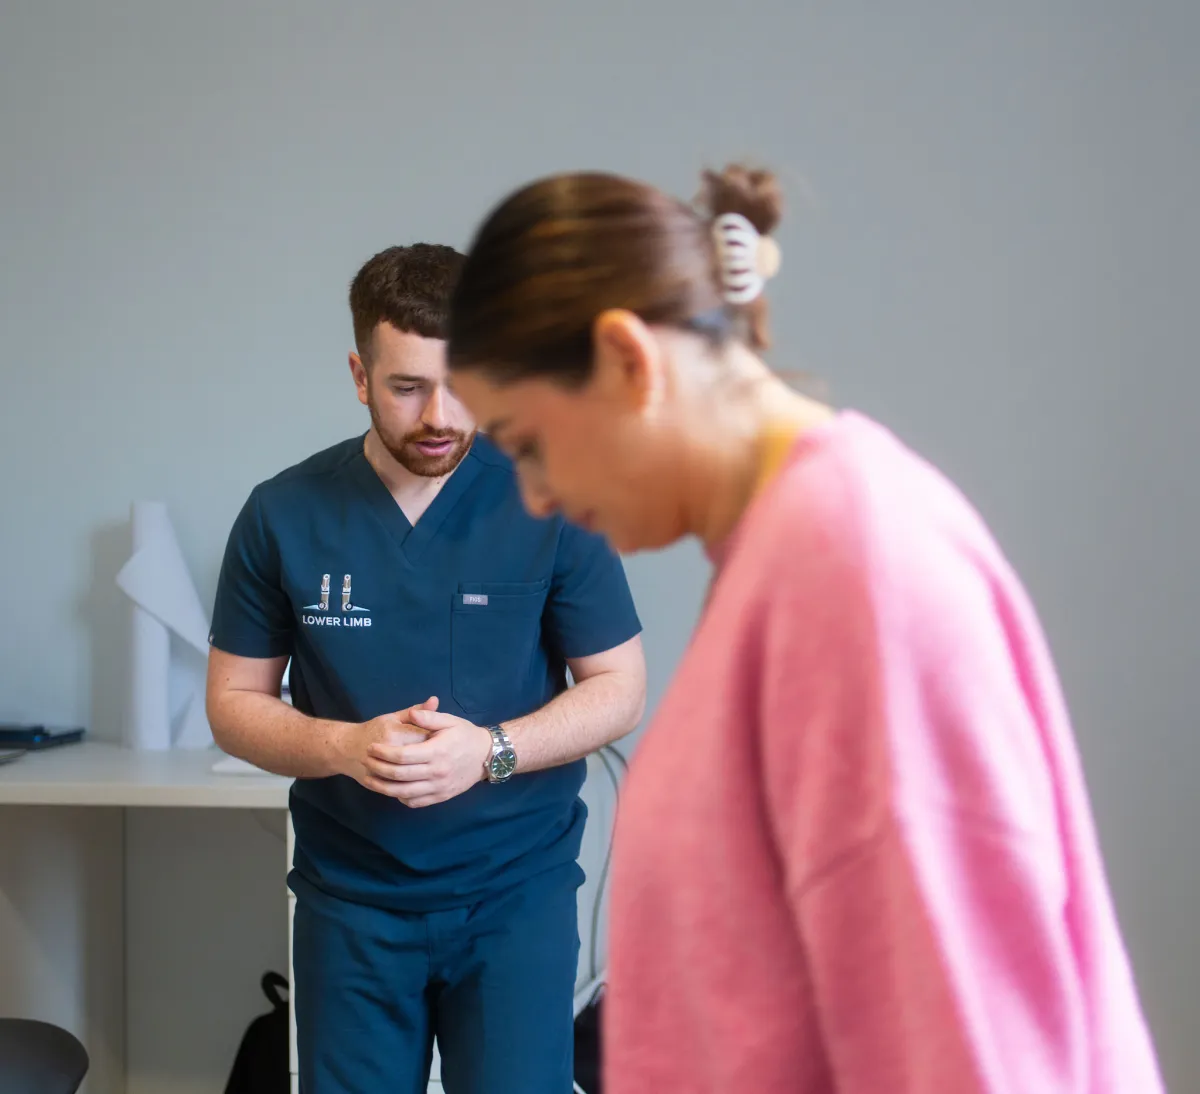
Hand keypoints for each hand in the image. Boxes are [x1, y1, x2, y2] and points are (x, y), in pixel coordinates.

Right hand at [337, 697, 436, 787]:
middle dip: (431, 758)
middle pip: (421, 758)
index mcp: (396, 734)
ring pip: (412, 776)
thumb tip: (435, 700)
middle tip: (435, 755)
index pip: (425, 738)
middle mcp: (390, 753)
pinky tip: (419, 780)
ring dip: (423, 773)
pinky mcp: (381, 784)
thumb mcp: (394, 717)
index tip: (441, 739)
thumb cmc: (374, 730)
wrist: (347, 750)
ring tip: (427, 766)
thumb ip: (416, 711)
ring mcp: (384, 771)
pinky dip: (412, 786)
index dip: (437, 739)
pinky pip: (402, 788)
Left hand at [364, 707, 492, 808]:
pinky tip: (392, 789)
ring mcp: (439, 787)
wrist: (487, 756)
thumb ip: (429, 717)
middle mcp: (436, 772)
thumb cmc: (466, 735)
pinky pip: (415, 801)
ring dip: (383, 787)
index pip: (402, 756)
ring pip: (404, 792)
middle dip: (378, 768)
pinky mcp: (441, 797)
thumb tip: (411, 714)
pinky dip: (400, 797)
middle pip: (399, 775)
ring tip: (370, 779)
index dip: (383, 752)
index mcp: (437, 751)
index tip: (371, 747)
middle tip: (366, 761)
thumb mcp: (450, 721)